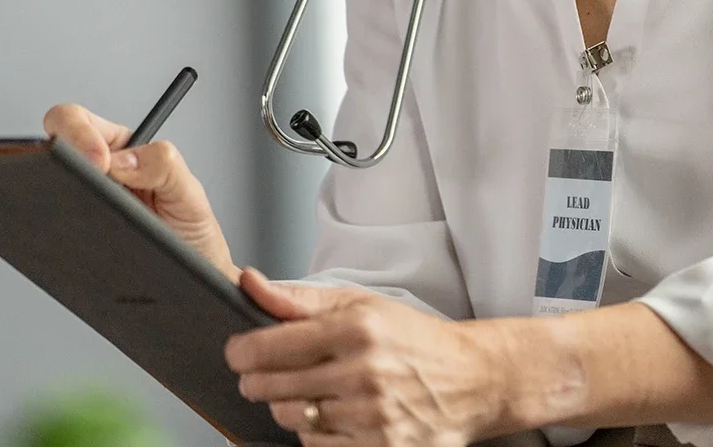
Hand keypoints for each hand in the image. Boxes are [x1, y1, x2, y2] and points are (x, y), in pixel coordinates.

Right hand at [41, 102, 236, 280]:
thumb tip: (122, 159)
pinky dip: (58, 226)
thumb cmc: (192, 233)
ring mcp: (82, 203)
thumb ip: (165, 166)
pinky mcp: (74, 235)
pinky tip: (83, 234)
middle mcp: (97, 173)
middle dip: (61, 153)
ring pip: (49, 185)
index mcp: (122, 149)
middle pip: (54, 145)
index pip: (80, 121)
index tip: (99, 160)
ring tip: (95, 212)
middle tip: (91, 178)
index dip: (79, 132)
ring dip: (61, 190)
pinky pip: (53, 225)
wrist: (190, 278)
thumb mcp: (190, 194)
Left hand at [228, 269, 512, 446]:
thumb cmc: (413, 339)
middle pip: (270, 386)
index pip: (268, 347)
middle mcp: (363, 373)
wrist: (473, 380)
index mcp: (357, 329)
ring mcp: (371, 416)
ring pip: (290, 418)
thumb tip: (249, 283)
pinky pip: (315, 444)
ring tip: (312, 391)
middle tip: (267, 373)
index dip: (241, 351)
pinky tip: (336, 414)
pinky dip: (316, 431)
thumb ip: (300, 299)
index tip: (238, 352)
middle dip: (258, 380)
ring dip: (289, 405)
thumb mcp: (362, 305)